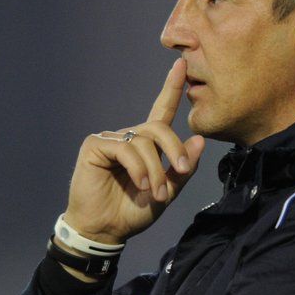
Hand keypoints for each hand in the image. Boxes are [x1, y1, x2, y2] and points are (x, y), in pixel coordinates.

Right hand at [63, 59, 205, 245]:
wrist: (106, 230)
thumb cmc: (133, 212)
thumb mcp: (167, 192)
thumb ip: (183, 169)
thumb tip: (199, 140)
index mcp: (147, 145)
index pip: (162, 110)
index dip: (172, 88)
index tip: (181, 65)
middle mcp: (130, 138)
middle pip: (158, 127)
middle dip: (173, 149)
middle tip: (177, 173)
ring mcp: (112, 140)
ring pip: (144, 140)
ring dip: (153, 169)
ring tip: (153, 193)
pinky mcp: (95, 145)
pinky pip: (125, 148)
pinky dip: (137, 167)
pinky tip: (138, 184)